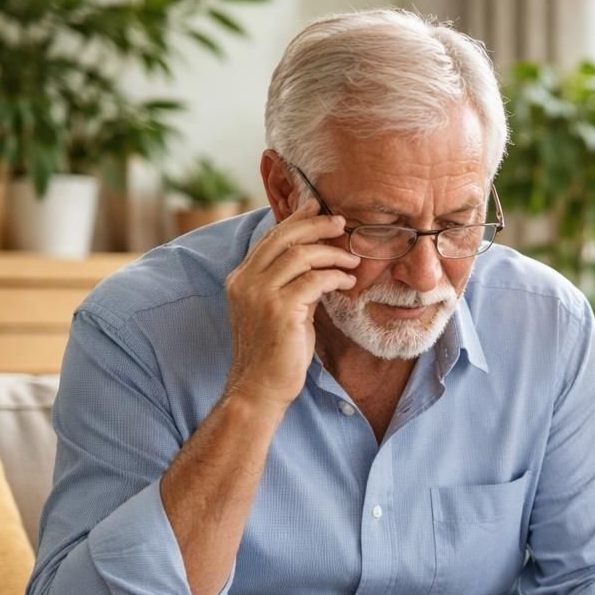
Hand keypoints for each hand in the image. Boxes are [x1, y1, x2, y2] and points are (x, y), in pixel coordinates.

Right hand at [222, 198, 361, 410]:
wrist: (259, 388)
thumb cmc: (274, 352)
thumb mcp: (278, 310)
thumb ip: (290, 285)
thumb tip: (317, 264)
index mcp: (240, 278)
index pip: (270, 238)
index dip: (295, 220)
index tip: (316, 207)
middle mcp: (245, 281)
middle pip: (283, 238)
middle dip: (316, 225)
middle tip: (342, 223)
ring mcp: (260, 295)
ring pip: (300, 256)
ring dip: (332, 253)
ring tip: (353, 258)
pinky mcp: (280, 310)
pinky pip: (314, 280)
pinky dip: (335, 276)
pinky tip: (348, 281)